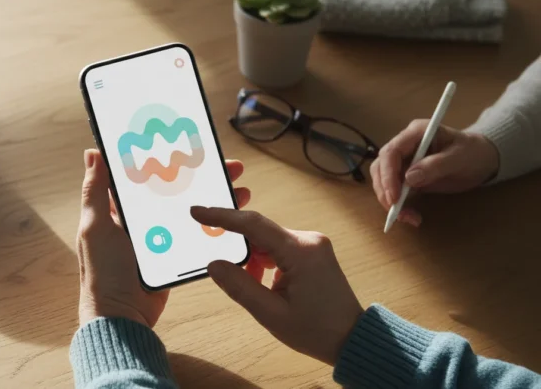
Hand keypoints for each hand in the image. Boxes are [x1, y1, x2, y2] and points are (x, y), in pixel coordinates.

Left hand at [77, 149, 251, 327]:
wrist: (122, 316)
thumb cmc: (102, 272)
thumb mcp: (95, 227)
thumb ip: (95, 191)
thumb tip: (92, 152)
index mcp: (118, 207)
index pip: (145, 173)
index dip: (166, 156)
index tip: (189, 143)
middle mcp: (139, 218)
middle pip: (174, 187)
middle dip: (201, 175)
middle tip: (226, 165)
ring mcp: (159, 235)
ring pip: (189, 207)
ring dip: (214, 196)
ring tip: (239, 187)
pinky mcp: (173, 253)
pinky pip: (194, 232)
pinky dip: (213, 223)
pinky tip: (231, 215)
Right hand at [191, 207, 361, 365]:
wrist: (352, 338)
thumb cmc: (315, 330)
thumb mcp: (271, 314)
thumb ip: (240, 286)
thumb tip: (214, 264)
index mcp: (301, 251)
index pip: (253, 225)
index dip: (222, 217)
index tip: (197, 211)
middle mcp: (309, 239)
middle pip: (260, 231)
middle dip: (239, 248)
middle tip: (223, 267)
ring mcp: (313, 244)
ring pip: (269, 240)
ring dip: (253, 258)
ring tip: (253, 287)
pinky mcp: (313, 251)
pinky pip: (280, 247)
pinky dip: (265, 261)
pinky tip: (264, 283)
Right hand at [370, 120, 498, 226]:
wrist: (481, 159)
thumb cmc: (473, 152)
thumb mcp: (460, 157)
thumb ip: (436, 165)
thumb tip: (409, 178)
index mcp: (415, 133)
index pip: (391, 152)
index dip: (388, 175)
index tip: (395, 197)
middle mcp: (404, 145)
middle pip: (381, 167)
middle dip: (384, 190)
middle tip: (395, 211)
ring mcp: (404, 160)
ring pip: (383, 180)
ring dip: (389, 200)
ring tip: (406, 217)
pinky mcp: (406, 176)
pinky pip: (394, 190)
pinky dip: (398, 205)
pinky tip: (410, 215)